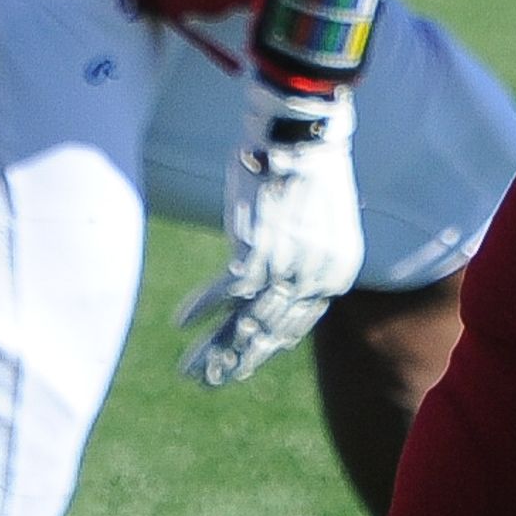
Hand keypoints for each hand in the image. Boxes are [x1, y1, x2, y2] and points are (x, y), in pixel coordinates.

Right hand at [176, 80, 363, 386]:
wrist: (306, 133)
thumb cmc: (308, 167)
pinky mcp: (256, 251)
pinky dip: (200, 308)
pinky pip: (224, 292)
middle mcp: (315, 279)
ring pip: (245, 323)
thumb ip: (302, 254)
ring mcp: (286, 269)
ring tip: (191, 371)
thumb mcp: (318, 221)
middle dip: (237, 361)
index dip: (266, 346)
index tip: (243, 360)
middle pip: (269, 332)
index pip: (298, 325)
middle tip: (211, 381)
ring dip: (213, 350)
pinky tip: (180, 323)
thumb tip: (276, 274)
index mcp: (336, 274)